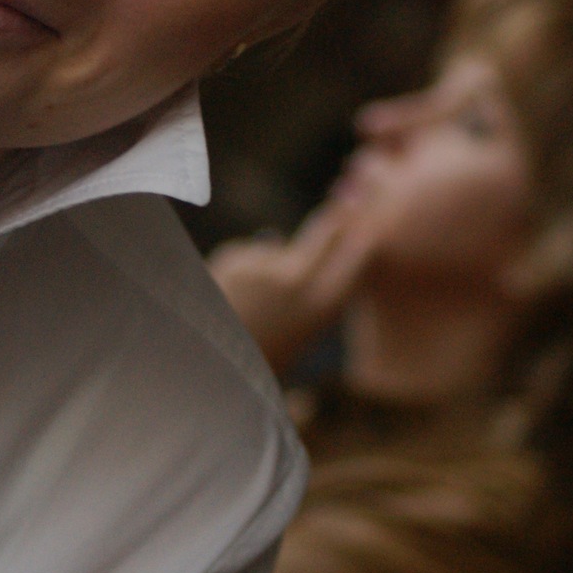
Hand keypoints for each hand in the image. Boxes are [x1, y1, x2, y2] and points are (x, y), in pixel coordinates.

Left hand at [208, 206, 374, 377]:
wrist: (204, 368)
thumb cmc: (256, 364)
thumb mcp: (298, 338)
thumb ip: (311, 295)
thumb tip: (296, 245)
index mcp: (323, 306)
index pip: (361, 254)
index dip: (364, 237)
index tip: (368, 224)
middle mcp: (298, 279)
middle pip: (327, 231)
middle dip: (337, 219)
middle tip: (346, 204)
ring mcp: (265, 264)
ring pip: (278, 250)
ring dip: (271, 265)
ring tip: (250, 306)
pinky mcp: (234, 256)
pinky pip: (248, 256)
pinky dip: (243, 270)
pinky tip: (229, 297)